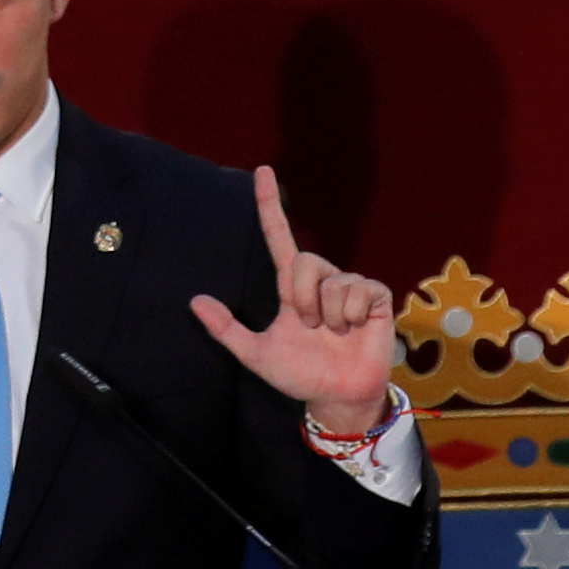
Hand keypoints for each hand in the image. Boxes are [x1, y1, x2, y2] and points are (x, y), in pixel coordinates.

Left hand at [189, 164, 397, 440]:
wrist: (336, 398)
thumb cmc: (299, 374)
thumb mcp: (256, 354)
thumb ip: (226, 330)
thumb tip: (194, 301)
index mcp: (292, 288)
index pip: (279, 237)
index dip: (269, 205)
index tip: (262, 170)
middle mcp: (320, 281)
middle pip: (305, 260)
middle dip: (304, 298)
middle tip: (311, 327)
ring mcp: (349, 288)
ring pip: (333, 280)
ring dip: (329, 314)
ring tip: (335, 333)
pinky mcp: (375, 298)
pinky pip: (360, 290)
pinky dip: (351, 314)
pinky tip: (355, 329)